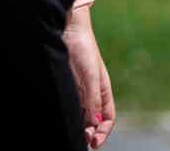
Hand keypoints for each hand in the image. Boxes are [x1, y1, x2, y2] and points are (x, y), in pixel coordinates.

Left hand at [63, 6, 115, 148]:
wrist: (67, 29)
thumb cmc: (83, 49)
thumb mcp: (91, 75)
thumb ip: (93, 98)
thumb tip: (94, 122)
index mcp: (103, 90)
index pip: (107, 118)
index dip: (103, 132)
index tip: (94, 143)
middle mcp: (91, 93)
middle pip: (93, 120)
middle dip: (90, 133)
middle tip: (82, 140)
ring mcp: (77, 90)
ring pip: (80, 114)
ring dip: (79, 126)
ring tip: (73, 134)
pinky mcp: (65, 86)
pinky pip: (69, 105)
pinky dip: (68, 115)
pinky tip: (63, 118)